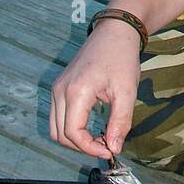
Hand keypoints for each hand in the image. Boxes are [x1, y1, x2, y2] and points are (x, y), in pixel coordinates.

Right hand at [49, 20, 140, 158]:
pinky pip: (58, 116)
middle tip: (107, 146)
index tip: (110, 151)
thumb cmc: (122, 58)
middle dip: (82, 146)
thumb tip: (114, 148)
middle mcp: (60, 90)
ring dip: (75, 139)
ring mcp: (56, 88)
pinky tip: (92, 127)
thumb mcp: (127, 91)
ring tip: (100, 138)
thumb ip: (120, 122)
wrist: (114, 32)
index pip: (73, 133)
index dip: (90, 148)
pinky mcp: (59, 87)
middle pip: (60, 134)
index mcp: (76, 91)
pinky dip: (71, 128)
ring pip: (56, 128)